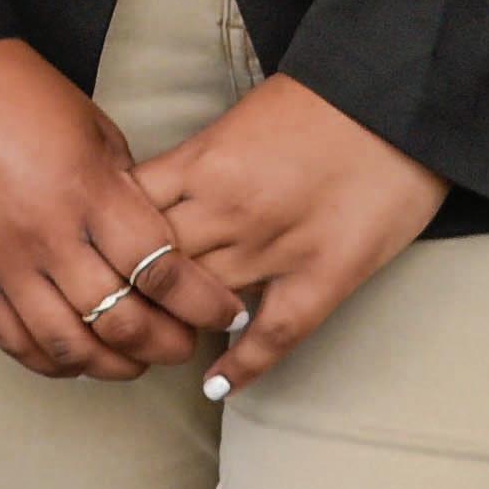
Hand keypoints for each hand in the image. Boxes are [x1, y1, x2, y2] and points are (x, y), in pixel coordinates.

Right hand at [0, 38, 246, 381]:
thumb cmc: (22, 93)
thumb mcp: (97, 132)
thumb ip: (129, 194)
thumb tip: (159, 249)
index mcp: (89, 191)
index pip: (162, 272)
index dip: (204, 304)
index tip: (224, 312)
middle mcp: (47, 234)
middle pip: (122, 322)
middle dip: (168, 345)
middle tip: (184, 342)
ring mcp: (3, 258)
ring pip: (69, 345)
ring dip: (113, 365)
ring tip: (134, 359)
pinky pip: (12, 339)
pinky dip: (51, 361)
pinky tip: (76, 357)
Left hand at [130, 73, 451, 394]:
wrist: (396, 101)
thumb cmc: (317, 102)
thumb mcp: (236, 121)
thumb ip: (196, 162)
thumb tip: (156, 198)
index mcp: (202, 161)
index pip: (127, 212)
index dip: (103, 239)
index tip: (93, 258)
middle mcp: (227, 208)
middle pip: (153, 263)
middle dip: (129, 290)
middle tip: (113, 314)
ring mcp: (275, 247)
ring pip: (202, 300)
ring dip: (177, 324)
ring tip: (156, 345)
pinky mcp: (325, 275)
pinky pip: (274, 333)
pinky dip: (242, 364)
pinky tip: (217, 387)